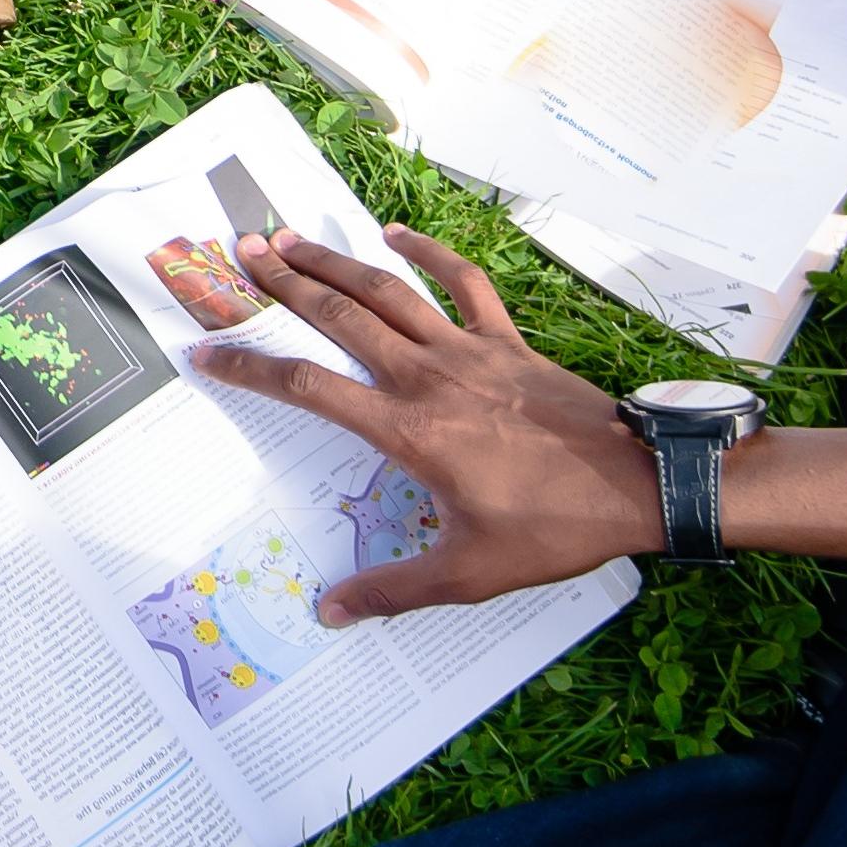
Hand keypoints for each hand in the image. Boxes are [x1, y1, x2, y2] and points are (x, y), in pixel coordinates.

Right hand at [198, 230, 660, 618]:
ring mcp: (470, 351)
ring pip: (388, 290)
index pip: (310, 389)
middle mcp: (429, 378)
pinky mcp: (508, 342)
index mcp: (409, 431)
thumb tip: (331, 613)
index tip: (208, 355)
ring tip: (289, 237)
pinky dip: (428, 252)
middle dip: (284, 284)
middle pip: (340, 317)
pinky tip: (395, 234)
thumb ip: (393, 590)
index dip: (251, 369)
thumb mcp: (468, 573)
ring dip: (335, 261)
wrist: (638, 483)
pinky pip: (463, 283)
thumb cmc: (554, 528)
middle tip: (240, 253)